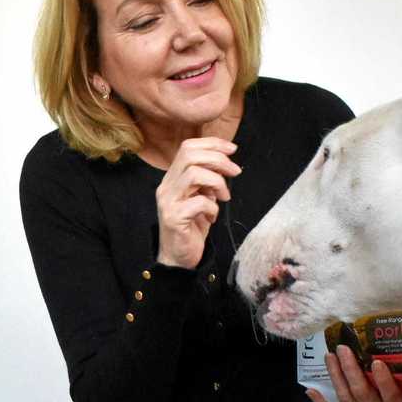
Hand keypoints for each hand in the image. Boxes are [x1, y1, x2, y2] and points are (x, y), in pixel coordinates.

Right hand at [155, 137, 240, 268]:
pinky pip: (199, 202)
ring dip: (217, 182)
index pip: (187, 147)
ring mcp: (168, 201)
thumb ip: (208, 180)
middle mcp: (166, 186)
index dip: (212, 144)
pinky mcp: (174, 218)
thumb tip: (226, 163)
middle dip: (218, 159)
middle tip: (235, 172)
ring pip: (194, 174)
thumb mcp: (201, 197)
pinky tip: (213, 217)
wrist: (178, 257)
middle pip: (190, 155)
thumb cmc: (192, 226)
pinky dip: (213, 207)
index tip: (232, 149)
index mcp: (172, 178)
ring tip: (224, 197)